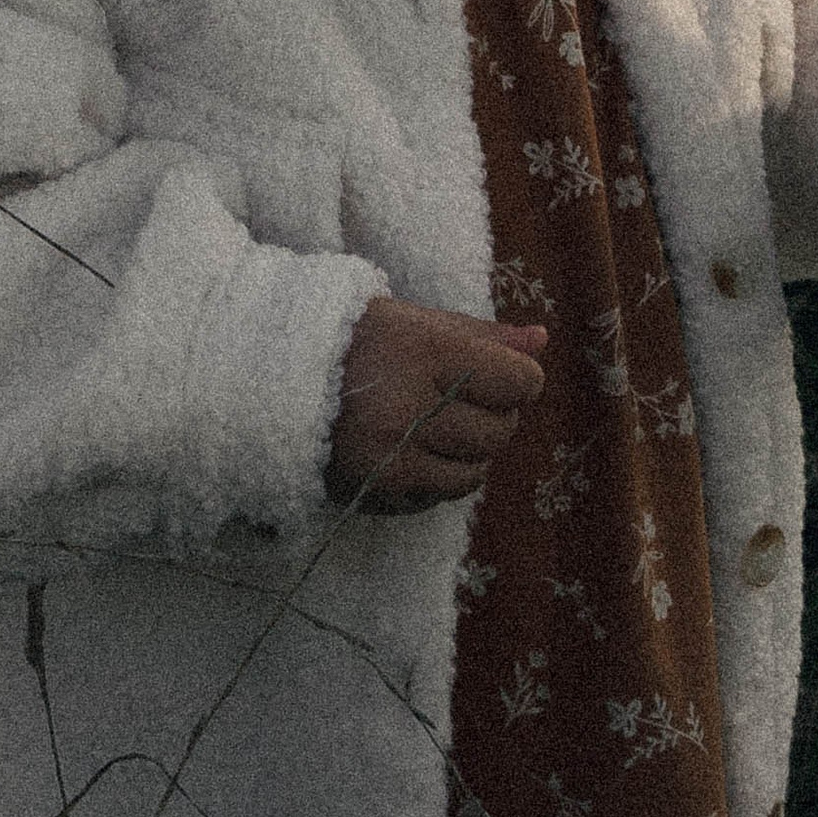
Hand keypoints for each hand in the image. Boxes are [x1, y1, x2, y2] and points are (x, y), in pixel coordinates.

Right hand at [327, 296, 547, 511]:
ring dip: (472, 450)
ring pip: (476, 471)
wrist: (276, 380)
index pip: (516, 382)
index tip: (503, 374)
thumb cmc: (354, 339)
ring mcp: (396, 455)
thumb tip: (541, 340)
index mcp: (425, 352)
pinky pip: (442, 495)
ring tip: (442, 424)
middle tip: (467, 397)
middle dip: (497, 415)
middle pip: (500, 430)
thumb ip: (482, 334)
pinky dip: (442, 475)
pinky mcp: (381, 489)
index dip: (520, 378)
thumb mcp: (416, 321)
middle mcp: (412, 407)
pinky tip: (418, 448)